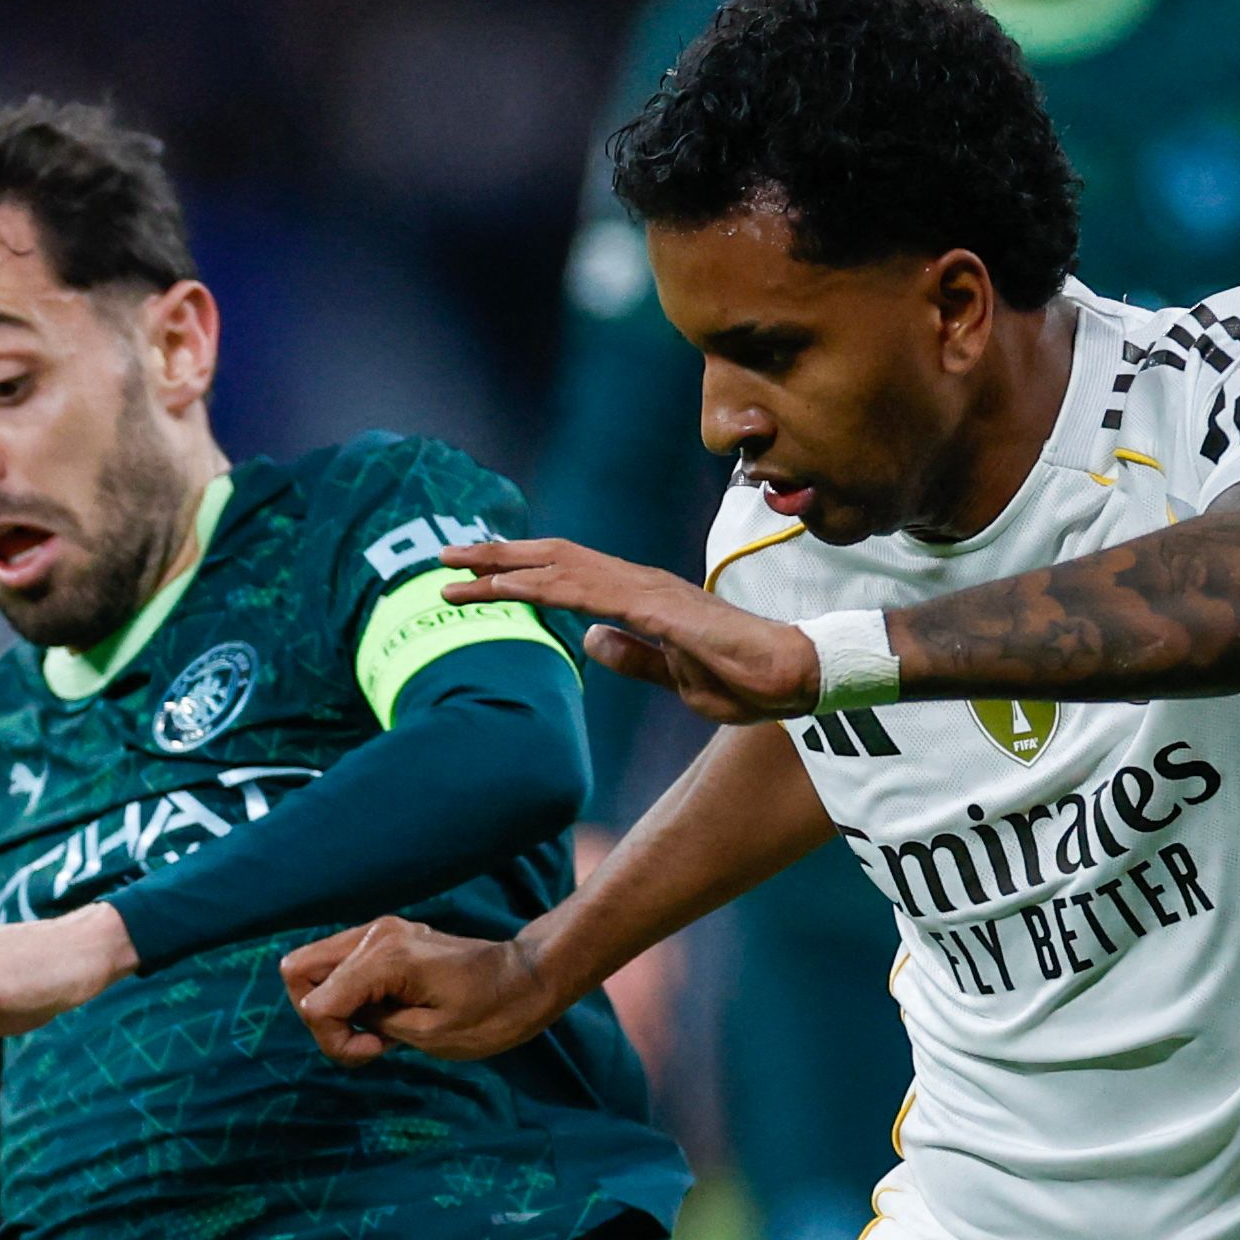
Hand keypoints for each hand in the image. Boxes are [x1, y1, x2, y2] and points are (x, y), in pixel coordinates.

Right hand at [281, 915, 560, 1066]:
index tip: (376, 1051)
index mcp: (385, 957)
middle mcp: (374, 935)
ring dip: (334, 1007)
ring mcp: (379, 932)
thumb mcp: (430, 1035)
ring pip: (313, 968)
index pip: (316, 1000)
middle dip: (321, 1017)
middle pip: (298, 972)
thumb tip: (330, 1011)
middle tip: (368, 1041)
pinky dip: (349, 997)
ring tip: (378, 1031)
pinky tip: (383, 1017)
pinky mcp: (386, 940)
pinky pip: (341, 968)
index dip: (335, 1038)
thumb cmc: (491, 1013)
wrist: (529, 980)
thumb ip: (372, 1022)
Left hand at [433, 536, 829, 722]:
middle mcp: (639, 584)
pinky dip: (546, 586)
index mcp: (642, 599)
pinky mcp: (658, 608)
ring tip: (457, 565)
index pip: (569, 579)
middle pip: (557, 561)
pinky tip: (510, 586)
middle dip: (499, 558)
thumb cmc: (745, 681)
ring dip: (507, 565)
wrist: (793, 678)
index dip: (520, 575)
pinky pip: (591, 593)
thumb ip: (632, 658)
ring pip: (564, 568)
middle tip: (446, 558)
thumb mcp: (672, 678)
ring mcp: (648, 591)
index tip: (474, 580)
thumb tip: (590, 641)